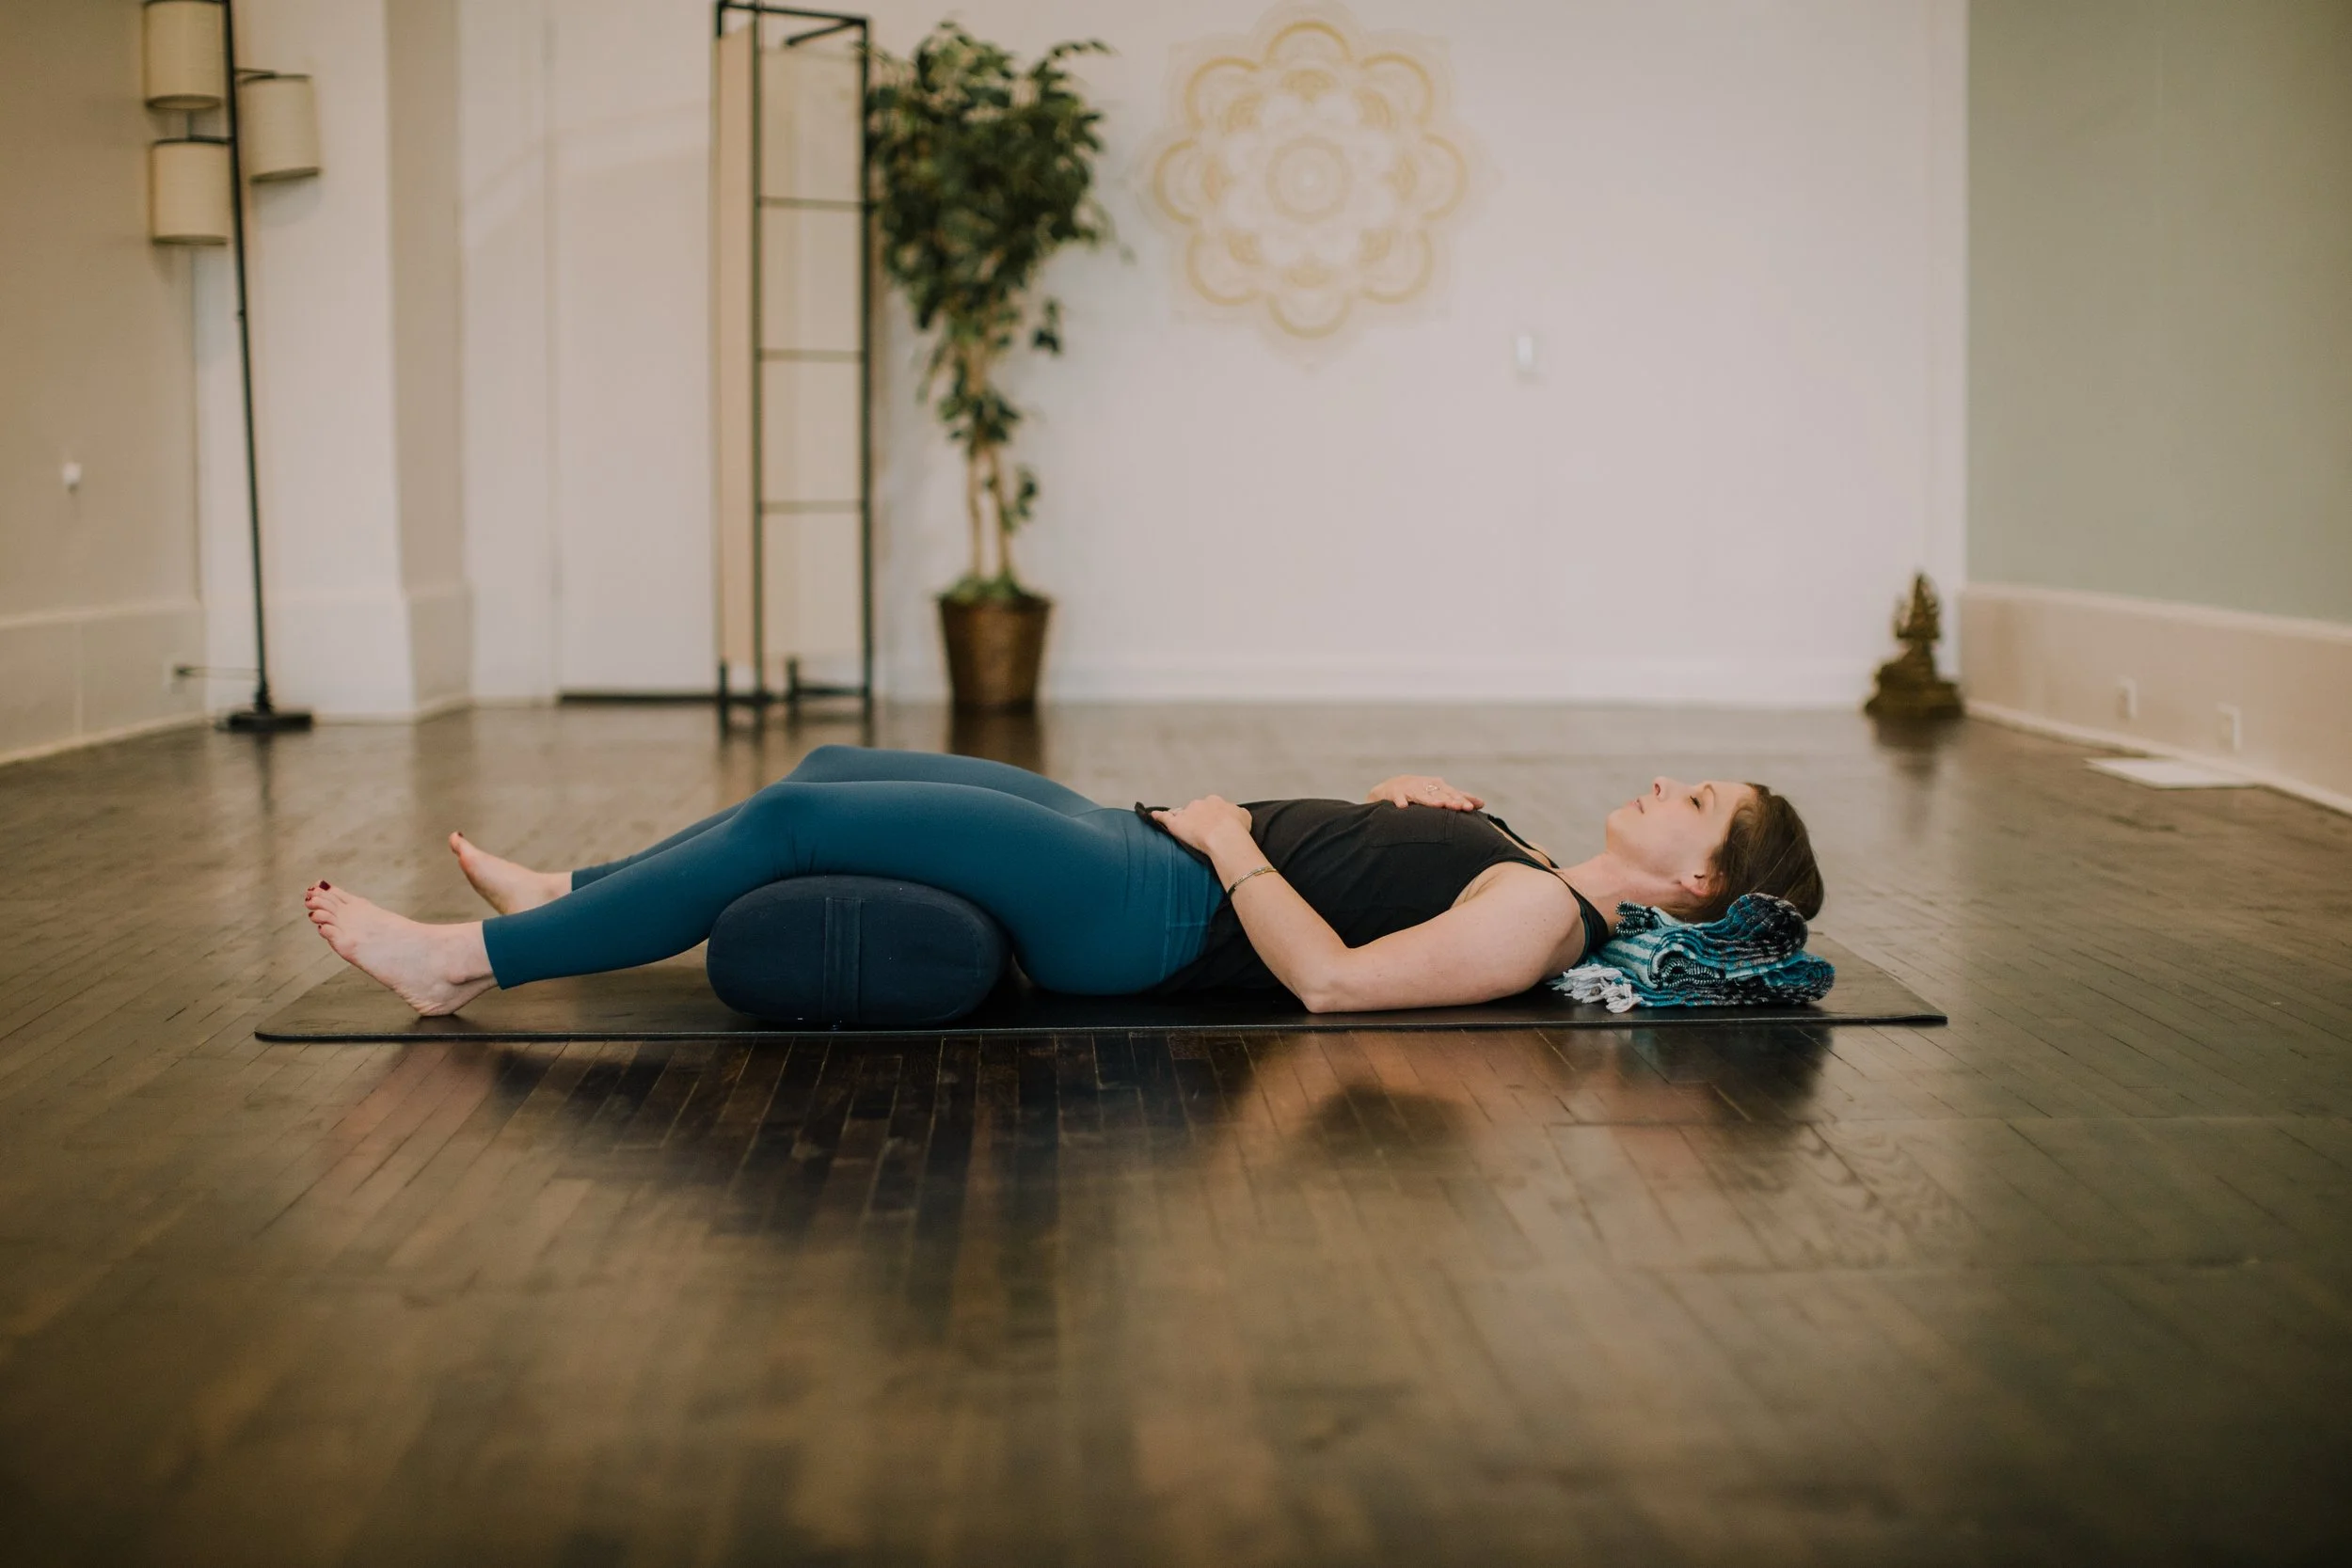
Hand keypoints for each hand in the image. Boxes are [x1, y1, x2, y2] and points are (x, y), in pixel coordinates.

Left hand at [1151, 795, 1253, 855]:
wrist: (1225, 836)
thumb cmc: (1236, 829)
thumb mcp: (1245, 817)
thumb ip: (1238, 813)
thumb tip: (1237, 814)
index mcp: (1216, 801)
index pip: (1210, 805)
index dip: (1211, 815)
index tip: (1213, 823)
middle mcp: (1200, 803)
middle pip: (1195, 809)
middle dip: (1197, 817)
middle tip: (1201, 830)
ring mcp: (1187, 812)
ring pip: (1180, 813)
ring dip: (1181, 818)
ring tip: (1181, 827)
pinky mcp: (1176, 823)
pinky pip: (1164, 818)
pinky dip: (1159, 817)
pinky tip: (1154, 817)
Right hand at [1366, 775, 1484, 811]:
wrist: (1392, 787)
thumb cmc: (1421, 791)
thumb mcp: (1439, 793)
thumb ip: (1459, 798)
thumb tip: (1482, 804)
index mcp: (1438, 786)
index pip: (1452, 793)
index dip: (1462, 800)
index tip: (1472, 808)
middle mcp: (1426, 785)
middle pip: (1439, 794)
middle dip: (1450, 800)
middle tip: (1459, 807)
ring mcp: (1410, 789)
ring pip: (1421, 796)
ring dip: (1429, 800)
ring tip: (1438, 805)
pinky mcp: (1396, 793)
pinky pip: (1398, 798)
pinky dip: (1401, 802)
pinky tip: (1403, 807)